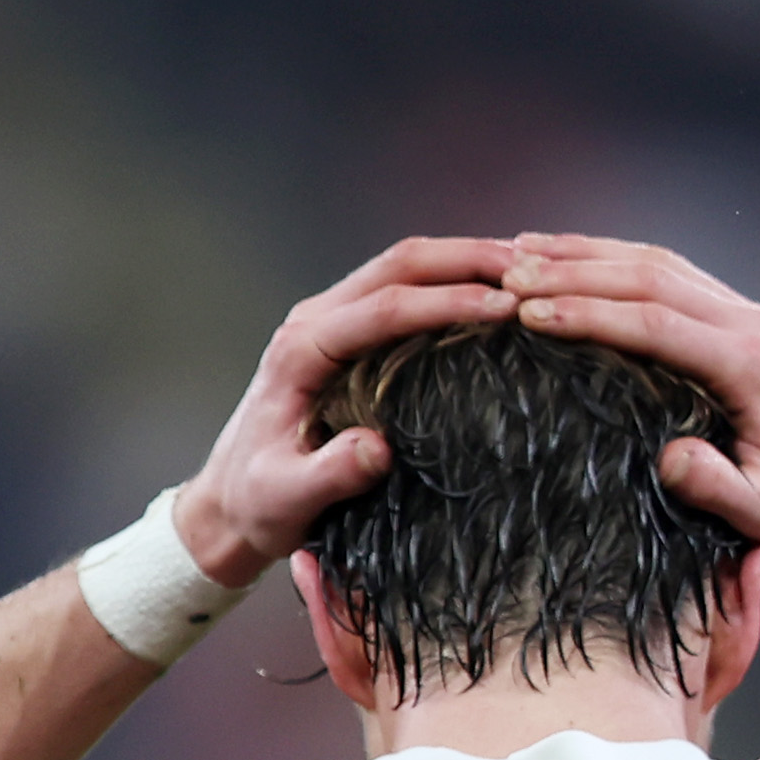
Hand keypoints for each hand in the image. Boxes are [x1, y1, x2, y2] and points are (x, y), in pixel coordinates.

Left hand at [175, 238, 522, 585]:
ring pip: (404, 267)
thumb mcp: (287, 498)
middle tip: (530, 268)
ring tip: (526, 270)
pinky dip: (451, 281)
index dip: (447, 302)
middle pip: (400, 264)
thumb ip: (329, 474)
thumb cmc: (258, 500)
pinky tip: (492, 293)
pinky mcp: (347, 334)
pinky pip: (404, 289)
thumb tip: (378, 448)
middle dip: (467, 259)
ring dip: (464, 261)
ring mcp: (330, 320)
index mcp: (302, 349)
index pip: (385, 307)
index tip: (503, 309)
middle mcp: (315, 320)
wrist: (229, 501)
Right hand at [499, 234, 759, 560]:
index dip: (591, 314)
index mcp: (752, 366)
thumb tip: (672, 460)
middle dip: (575, 272)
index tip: (532, 313)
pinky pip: (670, 275)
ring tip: (522, 253)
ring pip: (658, 264)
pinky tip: (573, 263)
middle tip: (508, 273)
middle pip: (651, 278)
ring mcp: (745, 315)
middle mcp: (750, 325)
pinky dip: (616, 262)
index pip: (658, 324)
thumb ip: (721, 489)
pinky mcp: (736, 319)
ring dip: (589, 255)